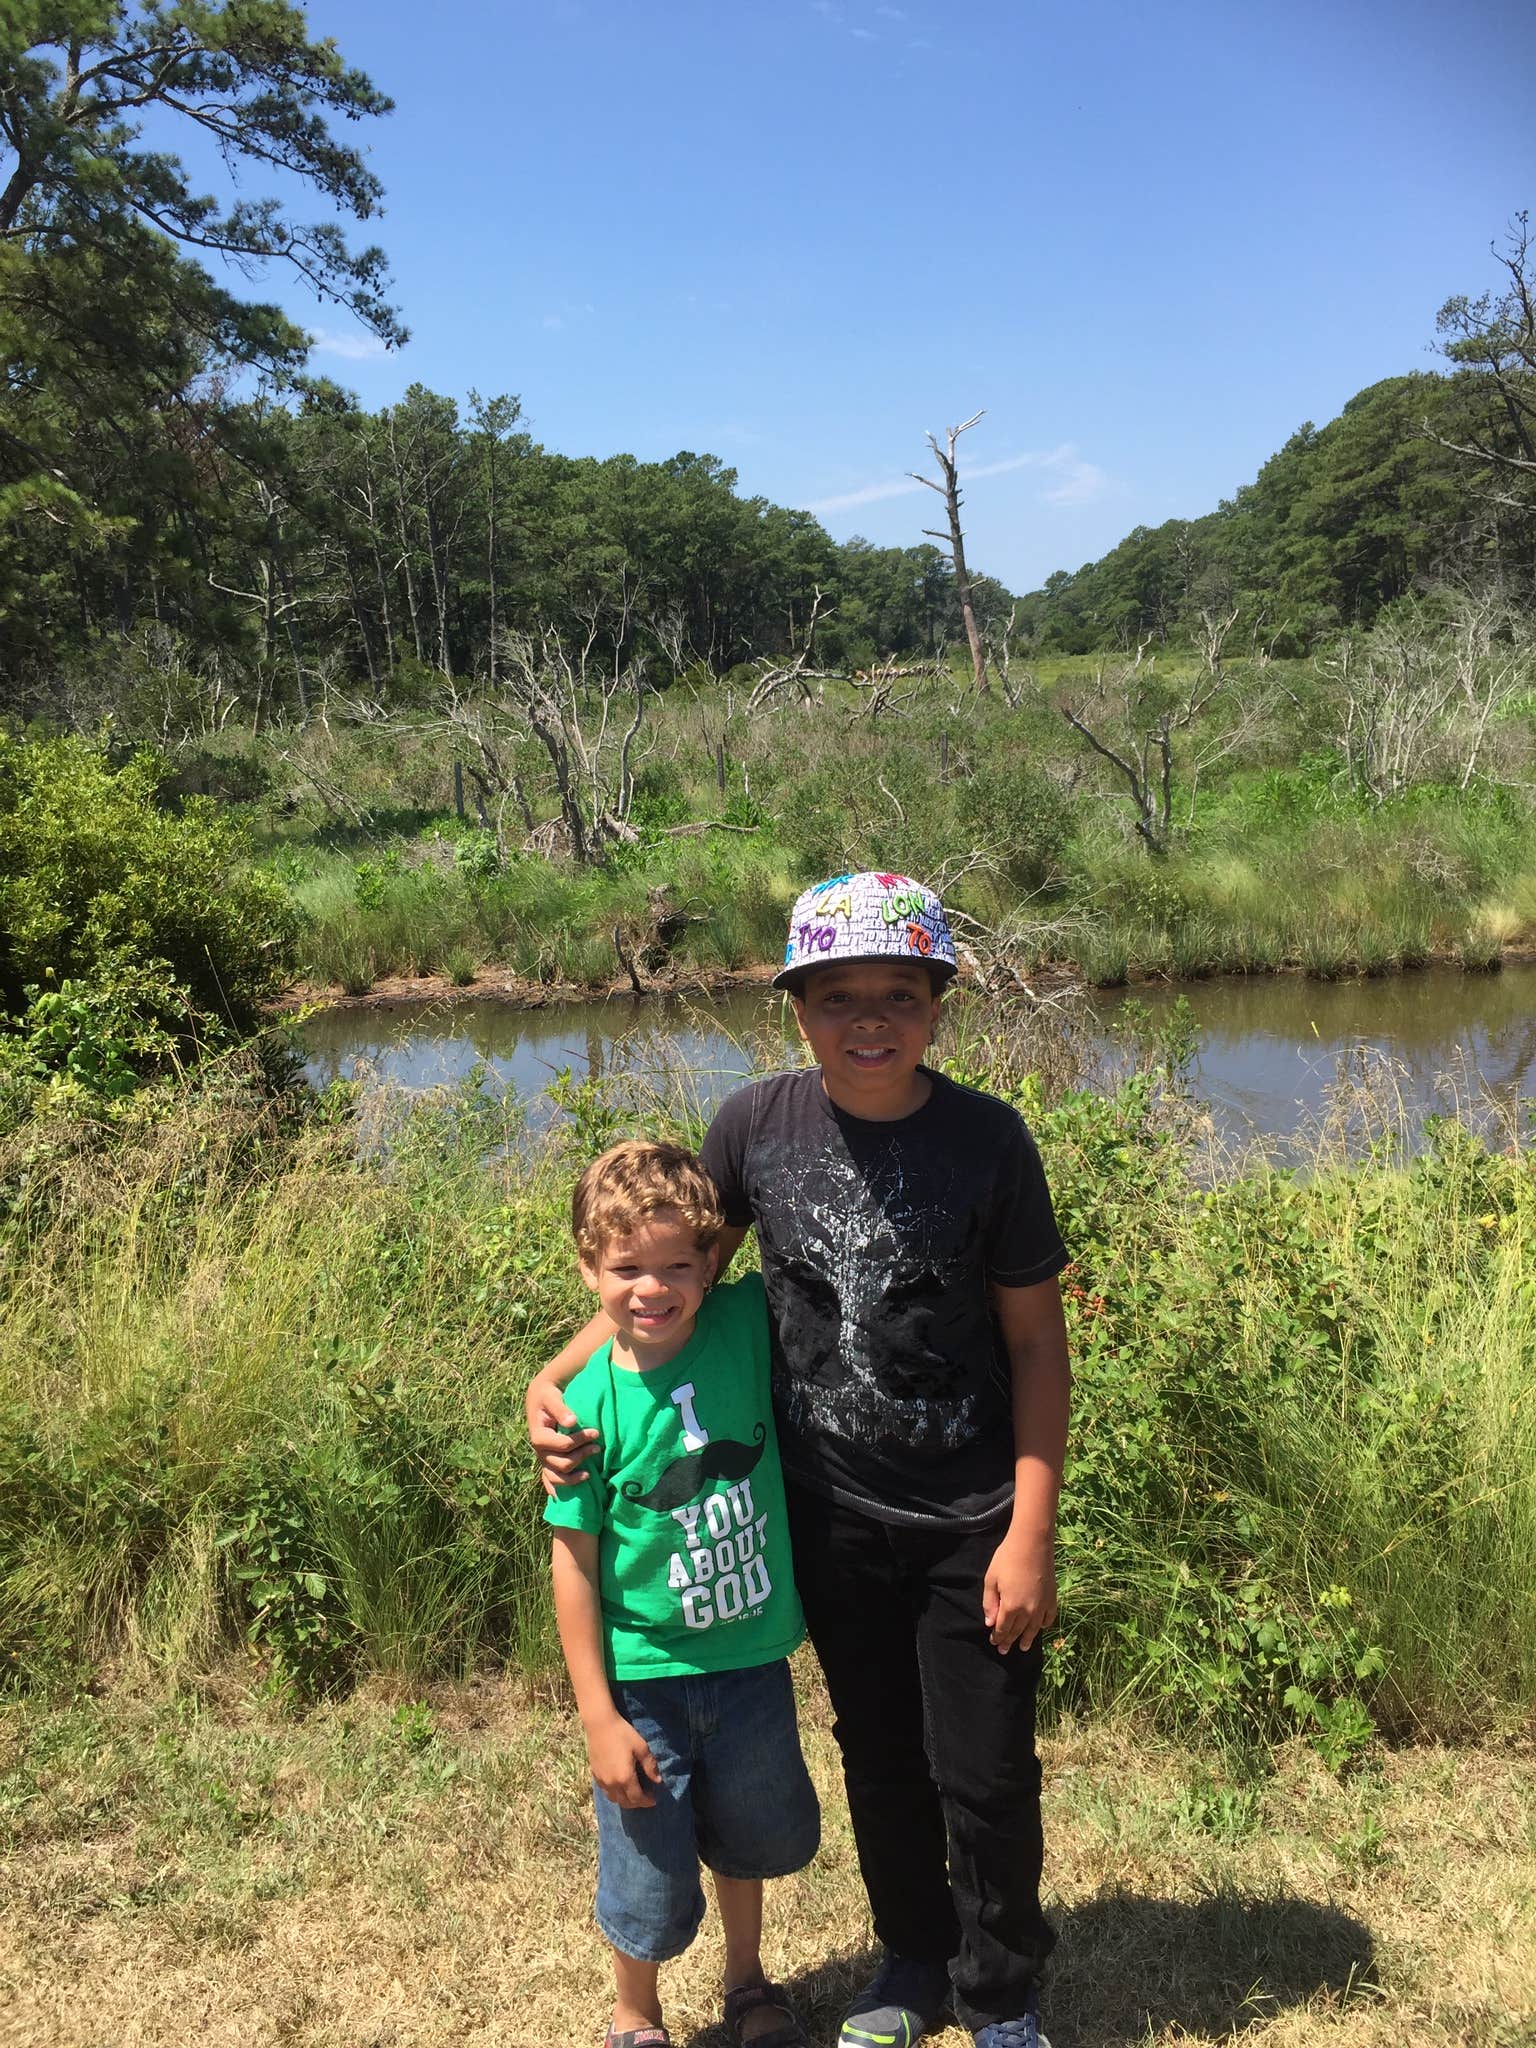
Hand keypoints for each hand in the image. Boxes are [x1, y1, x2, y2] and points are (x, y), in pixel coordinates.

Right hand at [526, 1375, 599, 1494]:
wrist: (540, 1399)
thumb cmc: (548, 1396)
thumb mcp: (552, 1397)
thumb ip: (561, 1409)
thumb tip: (572, 1422)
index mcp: (539, 1436)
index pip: (563, 1445)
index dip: (580, 1440)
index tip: (596, 1432)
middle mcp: (539, 1451)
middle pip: (562, 1464)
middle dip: (582, 1456)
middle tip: (598, 1447)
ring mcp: (543, 1460)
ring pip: (557, 1478)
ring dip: (575, 1477)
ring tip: (590, 1472)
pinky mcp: (547, 1463)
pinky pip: (550, 1482)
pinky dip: (559, 1489)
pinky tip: (569, 1494)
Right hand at [586, 1715, 662, 1808]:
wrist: (600, 1725)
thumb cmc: (623, 1734)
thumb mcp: (641, 1747)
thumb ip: (650, 1766)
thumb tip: (658, 1780)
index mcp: (625, 1778)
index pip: (637, 1798)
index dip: (647, 1801)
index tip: (654, 1800)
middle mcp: (612, 1784)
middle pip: (625, 1802)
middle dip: (637, 1803)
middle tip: (645, 1798)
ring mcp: (602, 1781)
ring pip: (614, 1799)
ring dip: (625, 1800)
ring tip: (633, 1794)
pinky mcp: (595, 1775)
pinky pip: (606, 1792)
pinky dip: (615, 1794)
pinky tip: (619, 1786)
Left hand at [982, 1528, 1057, 1653]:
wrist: (1032, 1543)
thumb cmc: (1007, 1558)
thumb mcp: (991, 1579)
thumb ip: (990, 1603)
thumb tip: (990, 1623)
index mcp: (1011, 1607)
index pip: (1003, 1629)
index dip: (998, 1637)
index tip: (994, 1643)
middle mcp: (1028, 1611)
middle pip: (1017, 1631)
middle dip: (1009, 1641)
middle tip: (1004, 1651)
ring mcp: (1042, 1606)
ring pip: (1034, 1629)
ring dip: (1027, 1639)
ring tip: (1023, 1647)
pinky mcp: (1052, 1598)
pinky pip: (1048, 1618)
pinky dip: (1044, 1625)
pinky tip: (1040, 1627)